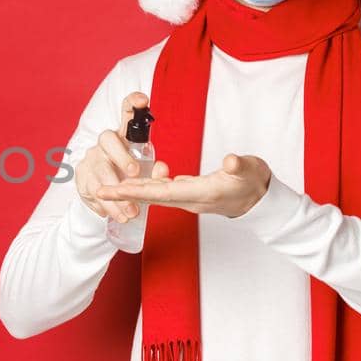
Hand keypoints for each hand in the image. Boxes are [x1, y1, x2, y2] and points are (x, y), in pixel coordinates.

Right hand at [74, 90, 152, 222]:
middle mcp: (104, 143)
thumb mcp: (145, 172)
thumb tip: (162, 170)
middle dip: (122, 157)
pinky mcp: (80, 177)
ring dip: (115, 193)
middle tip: (135, 175)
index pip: (126, 112)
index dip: (133, 103)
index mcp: (123, 135)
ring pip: (99, 171)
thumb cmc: (128, 175)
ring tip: (130, 212)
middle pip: (108, 140)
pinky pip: (89, 190)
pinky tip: (111, 214)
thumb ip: (155, 169)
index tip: (143, 100)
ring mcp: (90, 159)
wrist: (103, 191)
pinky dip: (102, 205)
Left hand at [94, 153, 273, 218]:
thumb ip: (240, 166)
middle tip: (99, 191)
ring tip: (108, 188)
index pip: (163, 192)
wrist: (261, 200)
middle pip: (152, 196)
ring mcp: (188, 198)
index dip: (138, 190)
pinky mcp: (189, 193)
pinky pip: (161, 192)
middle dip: (124, 194)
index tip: (117, 189)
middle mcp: (189, 199)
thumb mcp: (250, 170)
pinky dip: (145, 188)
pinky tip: (134, 181)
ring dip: (131, 191)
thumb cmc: (254, 182)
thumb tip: (231, 160)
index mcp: (200, 192)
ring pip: (154, 195)